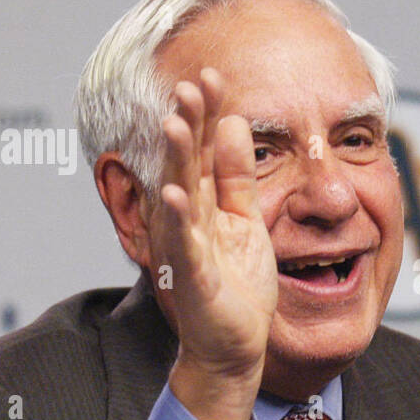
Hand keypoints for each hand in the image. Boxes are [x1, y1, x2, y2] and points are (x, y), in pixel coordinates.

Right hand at [150, 68, 277, 419]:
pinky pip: (186, 246)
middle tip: (188, 85)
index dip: (205, 113)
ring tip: (174, 124)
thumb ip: (236, 174)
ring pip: (179, 196)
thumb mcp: (245, 218)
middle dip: (186, 124)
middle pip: (185, 163)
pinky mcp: (194, 278)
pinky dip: (181, 221)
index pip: (201, 149)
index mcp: (204, 203)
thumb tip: (234, 123)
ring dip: (175, 160)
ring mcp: (188, 248)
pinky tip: (177, 196)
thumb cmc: (237, 283)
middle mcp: (189, 221)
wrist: (235, 344)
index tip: (211, 74)